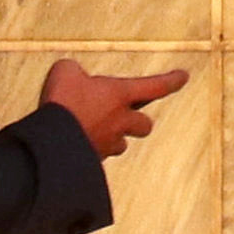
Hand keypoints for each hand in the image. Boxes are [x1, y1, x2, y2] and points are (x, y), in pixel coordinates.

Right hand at [39, 60, 188, 159]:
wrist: (50, 142)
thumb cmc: (62, 101)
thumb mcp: (66, 71)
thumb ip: (76, 71)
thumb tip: (73, 76)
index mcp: (120, 95)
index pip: (154, 87)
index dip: (170, 81)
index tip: (183, 77)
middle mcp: (120, 121)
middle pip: (145, 126)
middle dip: (140, 122)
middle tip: (130, 117)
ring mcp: (107, 144)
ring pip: (121, 144)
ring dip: (116, 138)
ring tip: (100, 131)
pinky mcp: (93, 161)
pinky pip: (99, 156)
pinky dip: (92, 149)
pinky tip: (77, 144)